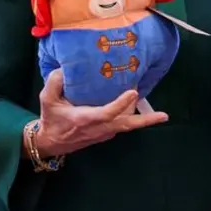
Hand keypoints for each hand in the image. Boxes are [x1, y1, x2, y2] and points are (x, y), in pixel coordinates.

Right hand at [31, 69, 168, 157]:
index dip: (121, 103)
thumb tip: (64, 68)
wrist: (50, 142)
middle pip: (127, 125)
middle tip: (163, 116)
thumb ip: (54, 82)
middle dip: (145, 121)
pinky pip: (123, 124)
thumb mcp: (46, 100)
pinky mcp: (106, 133)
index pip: (108, 113)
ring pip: (127, 124)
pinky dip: (132, 117)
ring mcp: (104, 133)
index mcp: (86, 119)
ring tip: (157, 110)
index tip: (133, 92)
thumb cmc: (51, 119)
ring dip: (142, 117)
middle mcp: (100, 128)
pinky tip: (137, 105)